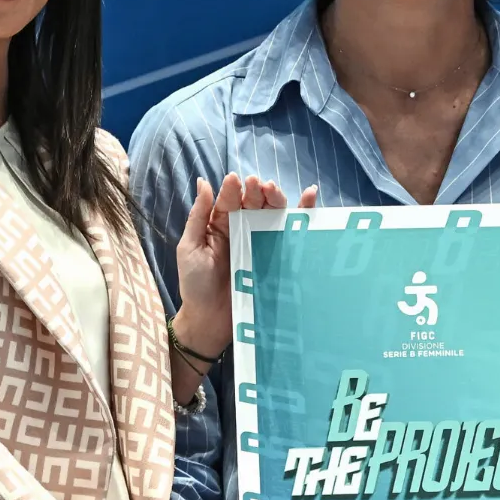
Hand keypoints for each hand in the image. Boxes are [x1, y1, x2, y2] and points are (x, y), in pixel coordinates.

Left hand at [174, 174, 317, 358]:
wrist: (210, 320)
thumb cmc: (195, 284)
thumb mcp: (189, 248)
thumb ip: (197, 216)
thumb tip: (203, 182)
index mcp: (220, 225)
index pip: (229, 201)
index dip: (233, 189)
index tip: (237, 179)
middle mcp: (242, 229)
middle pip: (253, 204)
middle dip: (256, 191)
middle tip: (258, 184)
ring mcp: (260, 242)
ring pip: (272, 214)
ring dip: (276, 198)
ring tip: (273, 190)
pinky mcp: (275, 256)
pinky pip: (288, 232)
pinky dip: (301, 213)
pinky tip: (310, 197)